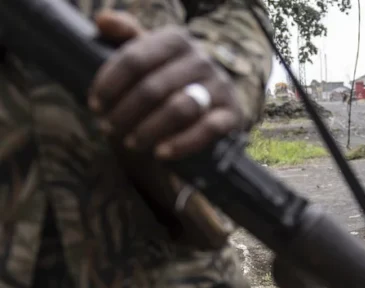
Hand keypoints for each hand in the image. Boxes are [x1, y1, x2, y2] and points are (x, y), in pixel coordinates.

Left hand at [88, 11, 243, 159]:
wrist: (209, 105)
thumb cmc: (168, 80)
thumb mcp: (148, 55)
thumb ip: (126, 36)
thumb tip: (102, 21)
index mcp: (176, 40)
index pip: (135, 59)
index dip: (109, 84)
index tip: (94, 104)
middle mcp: (201, 59)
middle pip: (153, 87)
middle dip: (125, 112)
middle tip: (107, 129)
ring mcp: (219, 86)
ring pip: (180, 109)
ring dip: (149, 129)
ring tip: (131, 143)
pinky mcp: (232, 114)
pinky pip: (207, 130)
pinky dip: (182, 143)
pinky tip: (161, 153)